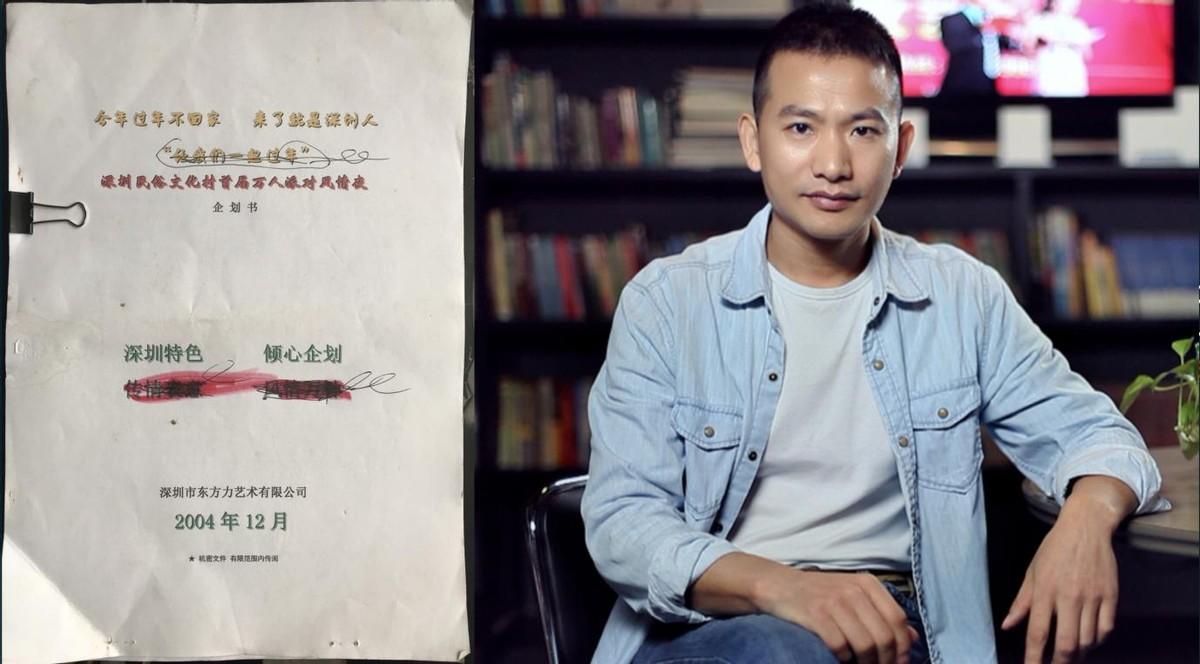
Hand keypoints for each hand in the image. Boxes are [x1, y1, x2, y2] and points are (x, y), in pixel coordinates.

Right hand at [756, 569, 918, 663]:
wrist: (780, 585)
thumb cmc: (820, 593)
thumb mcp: (854, 595)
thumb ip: (883, 612)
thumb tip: (913, 637)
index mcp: (868, 584)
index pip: (898, 620)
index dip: (903, 647)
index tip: (900, 663)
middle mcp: (854, 590)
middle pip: (884, 636)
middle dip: (887, 661)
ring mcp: (834, 601)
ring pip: (865, 645)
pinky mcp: (816, 614)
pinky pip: (840, 646)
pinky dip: (844, 659)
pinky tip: (842, 659)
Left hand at [1001, 477, 1132, 663]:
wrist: (1086, 527)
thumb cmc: (1054, 549)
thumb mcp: (1032, 572)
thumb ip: (1021, 602)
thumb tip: (1007, 626)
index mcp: (1044, 590)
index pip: (1037, 632)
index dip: (1034, 657)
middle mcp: (1069, 596)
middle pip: (1067, 643)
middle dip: (1060, 662)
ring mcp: (1092, 597)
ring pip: (1088, 640)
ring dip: (1078, 654)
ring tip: (1070, 656)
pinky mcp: (1111, 595)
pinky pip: (1106, 629)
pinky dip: (1097, 641)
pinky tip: (1088, 641)